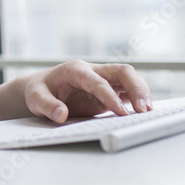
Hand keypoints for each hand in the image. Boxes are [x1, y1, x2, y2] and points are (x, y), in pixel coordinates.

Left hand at [22, 60, 152, 122]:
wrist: (40, 87)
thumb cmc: (39, 91)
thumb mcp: (35, 98)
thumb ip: (47, 106)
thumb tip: (61, 114)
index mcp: (76, 70)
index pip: (99, 82)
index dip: (111, 97)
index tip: (122, 113)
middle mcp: (92, 71)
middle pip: (122, 72)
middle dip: (136, 88)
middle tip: (145, 110)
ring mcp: (102, 79)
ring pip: (129, 78)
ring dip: (141, 92)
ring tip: (149, 112)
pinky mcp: (108, 90)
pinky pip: (127, 90)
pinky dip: (138, 98)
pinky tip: (145, 112)